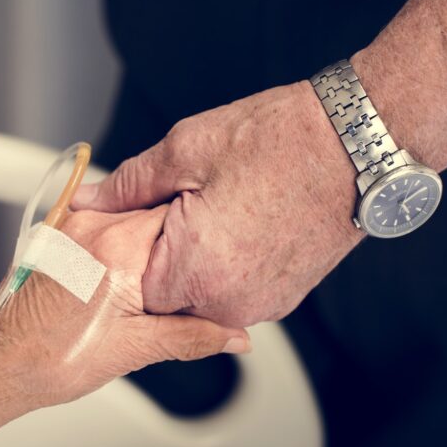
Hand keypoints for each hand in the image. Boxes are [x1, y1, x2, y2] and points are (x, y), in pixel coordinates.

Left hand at [0, 208, 249, 413]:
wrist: (1, 366)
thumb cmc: (52, 359)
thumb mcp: (134, 349)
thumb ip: (192, 336)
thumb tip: (234, 336)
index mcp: (117, 247)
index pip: (179, 217)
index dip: (202, 237)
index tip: (215, 259)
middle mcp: (91, 227)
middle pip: (156, 215)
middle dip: (178, 244)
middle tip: (188, 282)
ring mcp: (71, 229)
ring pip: (130, 220)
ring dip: (149, 246)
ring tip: (152, 289)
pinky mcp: (59, 238)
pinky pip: (105, 228)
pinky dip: (124, 247)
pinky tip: (124, 283)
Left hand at [71, 81, 363, 327]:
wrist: (358, 144)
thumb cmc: (279, 141)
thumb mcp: (184, 150)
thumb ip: (126, 186)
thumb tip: (88, 201)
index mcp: (194, 272)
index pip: (127, 289)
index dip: (124, 251)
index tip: (135, 218)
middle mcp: (228, 302)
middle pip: (164, 299)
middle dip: (157, 257)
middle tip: (178, 205)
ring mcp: (260, 305)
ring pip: (200, 296)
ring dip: (194, 262)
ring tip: (214, 208)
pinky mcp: (283, 298)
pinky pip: (233, 293)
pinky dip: (225, 265)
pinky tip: (238, 223)